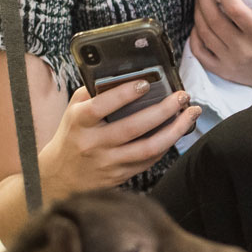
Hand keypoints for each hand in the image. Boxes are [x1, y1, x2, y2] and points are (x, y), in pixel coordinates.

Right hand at [40, 79, 198, 193]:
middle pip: (134, 127)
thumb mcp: (74, 110)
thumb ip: (94, 92)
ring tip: (191, 114)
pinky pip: (149, 160)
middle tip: (182, 96)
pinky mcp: (120, 175)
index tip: (146, 83)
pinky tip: (178, 131)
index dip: (125, 94)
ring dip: (175, 130)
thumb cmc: (72, 135)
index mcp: (79, 122)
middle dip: (163, 110)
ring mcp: (109, 162)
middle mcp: (94, 144)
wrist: (60, 177)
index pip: (102, 106)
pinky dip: (167, 144)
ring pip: (148, 148)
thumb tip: (124, 75)